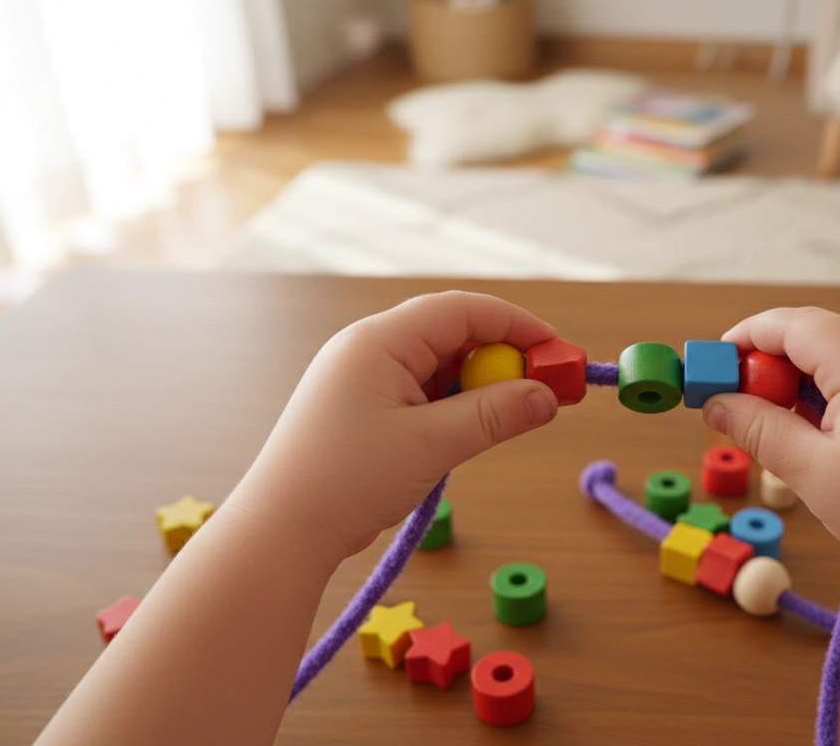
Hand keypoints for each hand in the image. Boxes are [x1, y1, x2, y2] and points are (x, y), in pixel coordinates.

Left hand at [228, 292, 559, 565]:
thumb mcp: (432, 445)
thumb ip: (495, 415)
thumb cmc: (346, 481)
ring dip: (480, 385)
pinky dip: (454, 405)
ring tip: (513, 415)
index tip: (558, 352)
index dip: (516, 324)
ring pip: (439, 365)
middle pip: (452, 333)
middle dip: (503, 357)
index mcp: (379, 340)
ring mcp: (363, 378)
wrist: (281, 530)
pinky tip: (473, 429)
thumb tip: (547, 398)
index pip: (461, 310)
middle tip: (545, 389)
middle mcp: (368, 348)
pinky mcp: (363, 407)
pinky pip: (421, 391)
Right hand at [701, 307, 839, 596]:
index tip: (718, 363)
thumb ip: (759, 428)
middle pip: (825, 333)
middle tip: (751, 407)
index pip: (795, 324)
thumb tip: (715, 403)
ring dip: (818, 375)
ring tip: (799, 429)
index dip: (748, 337)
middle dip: (780, 362)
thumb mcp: (812, 474)